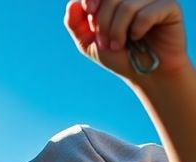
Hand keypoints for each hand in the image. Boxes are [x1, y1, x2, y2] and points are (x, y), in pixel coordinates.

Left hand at [64, 0, 188, 78]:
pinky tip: (138, 37)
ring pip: (128, 6)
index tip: (90, 12)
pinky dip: (138, 28)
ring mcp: (154, 0)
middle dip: (103, 22)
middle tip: (106, 42)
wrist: (146, 74)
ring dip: (118, 30)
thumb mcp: (89, 43)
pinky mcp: (170, 7)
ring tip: (119, 45)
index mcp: (117, 0)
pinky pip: (147, 12)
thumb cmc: (119, 57)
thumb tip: (72, 3)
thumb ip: (76, 24)